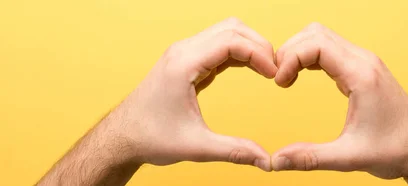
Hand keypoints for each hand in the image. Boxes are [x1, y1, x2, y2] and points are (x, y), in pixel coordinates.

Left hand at [105, 17, 275, 170]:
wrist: (123, 137)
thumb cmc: (151, 138)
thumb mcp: (196, 147)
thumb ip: (234, 151)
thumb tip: (266, 161)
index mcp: (183, 64)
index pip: (231, 41)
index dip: (259, 54)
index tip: (275, 75)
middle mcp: (183, 51)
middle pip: (232, 29)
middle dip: (259, 45)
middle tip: (276, 71)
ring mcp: (184, 53)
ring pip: (227, 32)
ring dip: (250, 46)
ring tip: (268, 69)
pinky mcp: (187, 61)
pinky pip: (219, 46)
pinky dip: (239, 53)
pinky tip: (252, 69)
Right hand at [271, 23, 407, 184]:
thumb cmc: (395, 150)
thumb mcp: (349, 158)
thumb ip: (311, 158)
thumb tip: (278, 161)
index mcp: (361, 75)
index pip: (316, 44)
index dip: (290, 58)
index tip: (279, 82)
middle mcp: (364, 61)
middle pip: (316, 33)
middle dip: (290, 51)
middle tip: (279, 79)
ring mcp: (365, 63)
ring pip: (323, 37)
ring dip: (300, 51)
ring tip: (287, 77)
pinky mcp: (364, 69)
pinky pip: (332, 49)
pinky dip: (311, 56)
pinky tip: (302, 75)